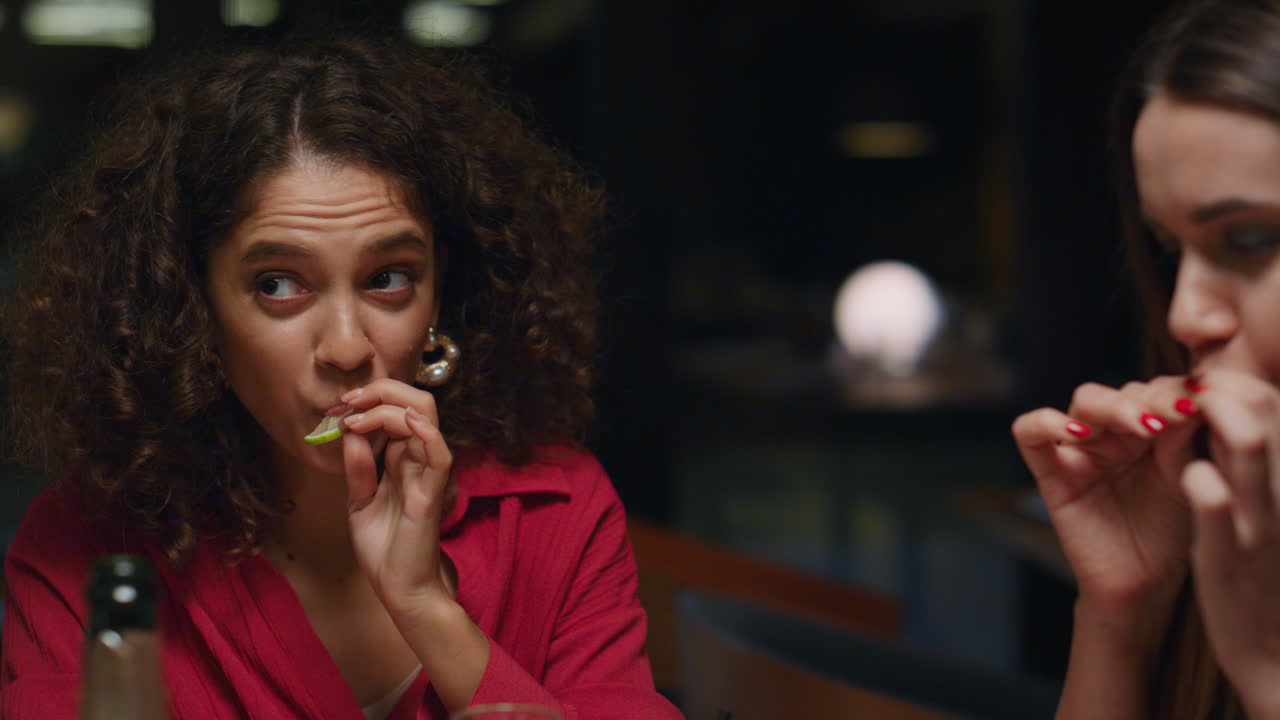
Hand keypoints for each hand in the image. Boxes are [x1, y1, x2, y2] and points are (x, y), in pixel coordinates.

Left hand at [339, 379, 454, 613]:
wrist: (399, 589)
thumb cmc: (384, 548)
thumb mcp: (359, 501)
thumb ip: (358, 468)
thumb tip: (350, 432)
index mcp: (402, 459)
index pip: (397, 409)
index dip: (370, 398)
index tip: (339, 407)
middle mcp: (417, 459)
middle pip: (416, 401)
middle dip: (381, 390)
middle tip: (348, 402)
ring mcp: (426, 473)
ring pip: (425, 417)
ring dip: (388, 406)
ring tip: (356, 417)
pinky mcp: (431, 493)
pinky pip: (439, 454)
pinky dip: (425, 432)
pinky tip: (404, 421)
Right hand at [1012, 377, 1200, 626]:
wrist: (1145, 585)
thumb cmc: (1170, 534)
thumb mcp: (1186, 478)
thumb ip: (1183, 439)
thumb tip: (1193, 396)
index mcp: (1149, 430)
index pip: (1155, 391)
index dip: (1176, 393)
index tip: (1202, 404)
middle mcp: (1113, 434)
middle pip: (1121, 390)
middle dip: (1150, 398)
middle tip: (1175, 414)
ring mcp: (1080, 450)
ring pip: (1084, 401)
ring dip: (1113, 406)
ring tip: (1142, 426)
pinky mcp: (1051, 473)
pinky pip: (1029, 433)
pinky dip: (1046, 423)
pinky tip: (1077, 434)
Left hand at [1181, 369, 1279, 718]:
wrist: (1273, 652)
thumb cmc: (1264, 571)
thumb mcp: (1267, 510)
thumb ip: (1251, 465)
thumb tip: (1228, 415)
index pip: (1274, 404)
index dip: (1238, 383)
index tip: (1207, 388)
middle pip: (1262, 409)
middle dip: (1222, 387)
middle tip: (1190, 395)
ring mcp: (1259, 522)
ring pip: (1247, 445)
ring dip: (1216, 418)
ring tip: (1190, 414)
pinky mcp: (1227, 554)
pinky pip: (1214, 499)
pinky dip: (1199, 479)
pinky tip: (1187, 476)